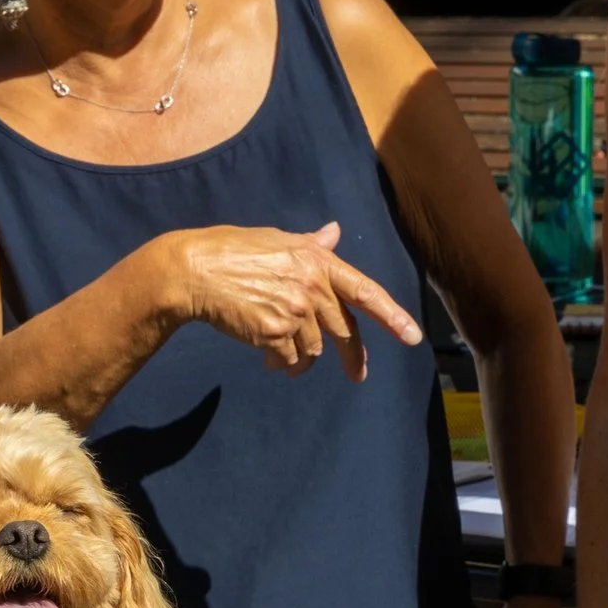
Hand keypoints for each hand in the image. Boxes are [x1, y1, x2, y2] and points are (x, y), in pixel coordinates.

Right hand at [174, 222, 423, 379]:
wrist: (195, 270)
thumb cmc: (231, 250)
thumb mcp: (276, 239)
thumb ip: (310, 244)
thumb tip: (334, 232)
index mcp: (316, 261)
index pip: (365, 291)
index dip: (392, 315)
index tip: (413, 337)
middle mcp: (311, 286)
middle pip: (344, 330)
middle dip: (353, 357)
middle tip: (358, 375)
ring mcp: (294, 311)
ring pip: (313, 349)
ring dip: (302, 359)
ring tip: (284, 360)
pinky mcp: (273, 333)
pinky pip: (289, 358)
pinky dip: (282, 364)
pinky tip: (269, 360)